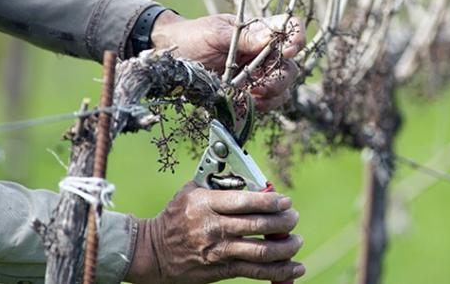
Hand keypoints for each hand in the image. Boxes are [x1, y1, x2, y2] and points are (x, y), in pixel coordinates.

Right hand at [125, 182, 304, 283]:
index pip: (246, 201)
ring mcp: (219, 251)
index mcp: (207, 203)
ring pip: (261, 251)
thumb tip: (249, 178)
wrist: (152, 252)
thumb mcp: (191, 191)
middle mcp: (215, 228)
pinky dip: (279, 271)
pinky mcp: (221, 271)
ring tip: (297, 241)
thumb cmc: (175, 216)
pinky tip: (295, 267)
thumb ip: (218, 182)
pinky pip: (255, 271)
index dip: (271, 201)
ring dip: (286, 247)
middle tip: (294, 218)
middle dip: (284, 222)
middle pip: (258, 225)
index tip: (286, 201)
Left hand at [151, 12, 304, 110]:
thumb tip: (272, 36)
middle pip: (290, 66)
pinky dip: (261, 106)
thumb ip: (244, 36)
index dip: (296, 38)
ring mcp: (257, 76)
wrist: (170, 60)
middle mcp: (263, 54)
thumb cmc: (192, 38)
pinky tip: (246, 102)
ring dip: (272, 94)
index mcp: (259, 32)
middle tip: (263, 83)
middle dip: (282, 77)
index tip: (289, 49)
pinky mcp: (248, 95)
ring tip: (252, 94)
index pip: (290, 29)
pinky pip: (267, 104)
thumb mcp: (215, 33)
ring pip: (282, 88)